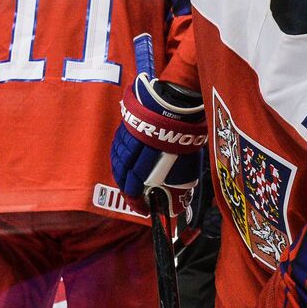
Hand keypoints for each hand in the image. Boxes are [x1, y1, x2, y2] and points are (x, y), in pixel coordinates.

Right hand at [110, 73, 206, 215]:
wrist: (181, 97)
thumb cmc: (187, 132)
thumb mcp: (188, 161)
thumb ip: (180, 183)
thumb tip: (178, 206)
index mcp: (151, 154)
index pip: (135, 183)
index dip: (136, 200)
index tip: (143, 210)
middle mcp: (135, 144)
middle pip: (122, 172)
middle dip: (127, 190)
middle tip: (135, 200)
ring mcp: (128, 133)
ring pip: (117, 159)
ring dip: (121, 175)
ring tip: (129, 185)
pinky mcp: (126, 123)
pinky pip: (118, 145)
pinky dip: (119, 158)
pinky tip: (123, 165)